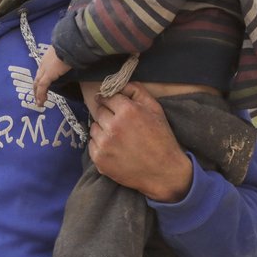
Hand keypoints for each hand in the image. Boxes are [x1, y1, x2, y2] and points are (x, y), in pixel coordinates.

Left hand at [33, 46, 70, 105]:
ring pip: (37, 84)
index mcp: (48, 57)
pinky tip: (41, 102)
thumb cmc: (72, 46)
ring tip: (39, 103)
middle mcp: (44, 63)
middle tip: (38, 97)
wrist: (70, 44)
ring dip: (37, 94)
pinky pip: (42, 87)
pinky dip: (40, 95)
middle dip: (36, 88)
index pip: (42, 70)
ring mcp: (45, 69)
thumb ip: (68, 57)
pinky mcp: (48, 75)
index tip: (42, 86)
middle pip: (37, 77)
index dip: (41, 78)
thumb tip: (75, 60)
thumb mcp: (68, 52)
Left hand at [88, 83, 192, 201]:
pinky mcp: (99, 159)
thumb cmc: (161, 138)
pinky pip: (92, 145)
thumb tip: (118, 84)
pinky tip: (114, 149)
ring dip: (103, 130)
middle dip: (107, 115)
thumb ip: (136, 91)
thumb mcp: (155, 108)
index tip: (110, 103)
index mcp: (127, 111)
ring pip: (94, 128)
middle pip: (99, 112)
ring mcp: (104, 144)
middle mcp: (113, 126)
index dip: (110, 100)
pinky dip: (100, 145)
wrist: (164, 172)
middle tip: (119, 123)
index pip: (107, 97)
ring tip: (118, 137)